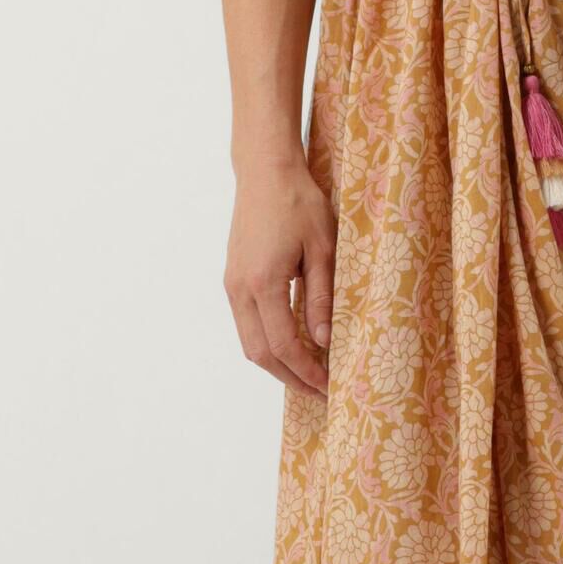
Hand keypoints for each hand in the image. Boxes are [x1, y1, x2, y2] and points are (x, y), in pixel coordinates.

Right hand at [224, 152, 336, 397]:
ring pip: (249, 342)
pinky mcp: (233, 278)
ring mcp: (232, 284)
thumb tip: (324, 342)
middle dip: (290, 377)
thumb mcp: (322, 250)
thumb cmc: (299, 204)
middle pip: (259, 353)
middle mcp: (240, 289)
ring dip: (277, 363)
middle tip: (320, 390)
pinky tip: (292, 345)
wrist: (265, 173)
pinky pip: (247, 323)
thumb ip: (322, 298)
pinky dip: (267, 342)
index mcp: (263, 283)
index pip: (284, 345)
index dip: (307, 372)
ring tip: (308, 374)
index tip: (330, 385)